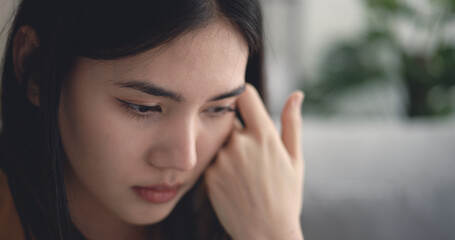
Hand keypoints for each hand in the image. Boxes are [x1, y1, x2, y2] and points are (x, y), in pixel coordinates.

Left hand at [204, 84, 304, 239]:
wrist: (265, 232)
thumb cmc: (286, 195)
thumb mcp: (295, 159)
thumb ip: (291, 123)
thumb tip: (296, 94)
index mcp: (264, 135)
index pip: (244, 94)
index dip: (244, 96)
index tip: (245, 104)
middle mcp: (240, 142)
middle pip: (228, 117)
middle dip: (235, 125)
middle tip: (247, 147)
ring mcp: (221, 159)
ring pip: (219, 139)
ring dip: (227, 147)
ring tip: (243, 171)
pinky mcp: (208, 174)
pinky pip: (211, 159)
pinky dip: (219, 164)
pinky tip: (233, 182)